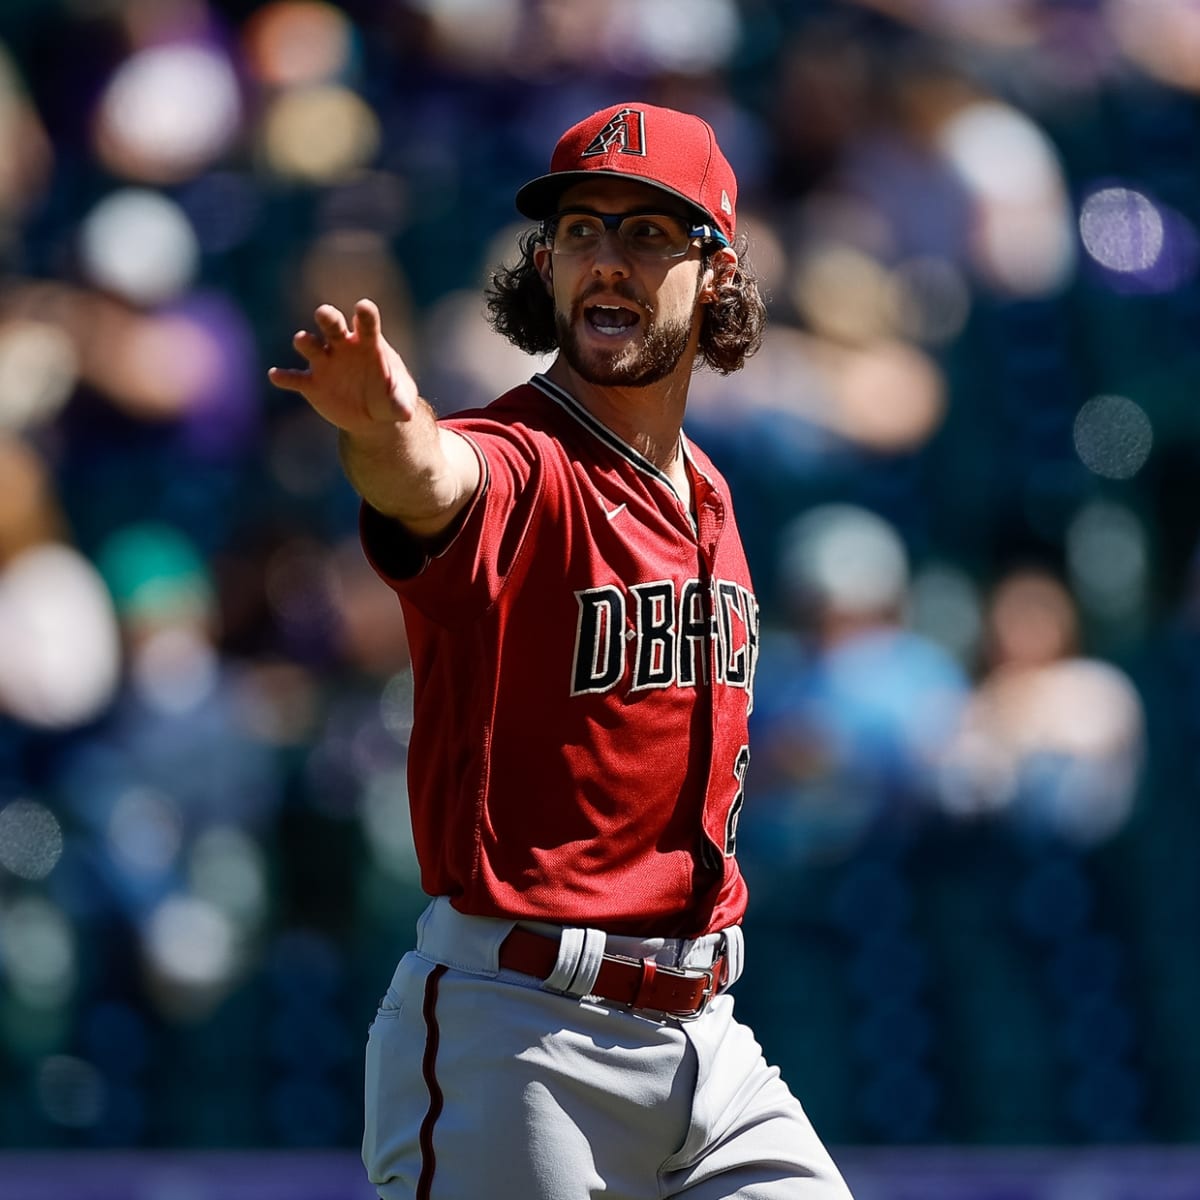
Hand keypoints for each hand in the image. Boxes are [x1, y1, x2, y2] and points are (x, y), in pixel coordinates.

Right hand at [267, 298, 417, 434]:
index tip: (363, 308)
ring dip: (306, 342)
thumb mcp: (400, 404)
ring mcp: (325, 362)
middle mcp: (343, 346)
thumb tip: (405, 413)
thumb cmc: (389, 398)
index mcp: (368, 342)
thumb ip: (401, 404)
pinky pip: (294, 378)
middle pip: (332, 324)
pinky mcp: (311, 383)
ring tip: (303, 341)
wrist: (372, 415)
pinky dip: (284, 377)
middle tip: (325, 314)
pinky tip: (276, 375)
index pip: (366, 322)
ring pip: (311, 345)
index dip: (365, 314)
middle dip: (328, 317)